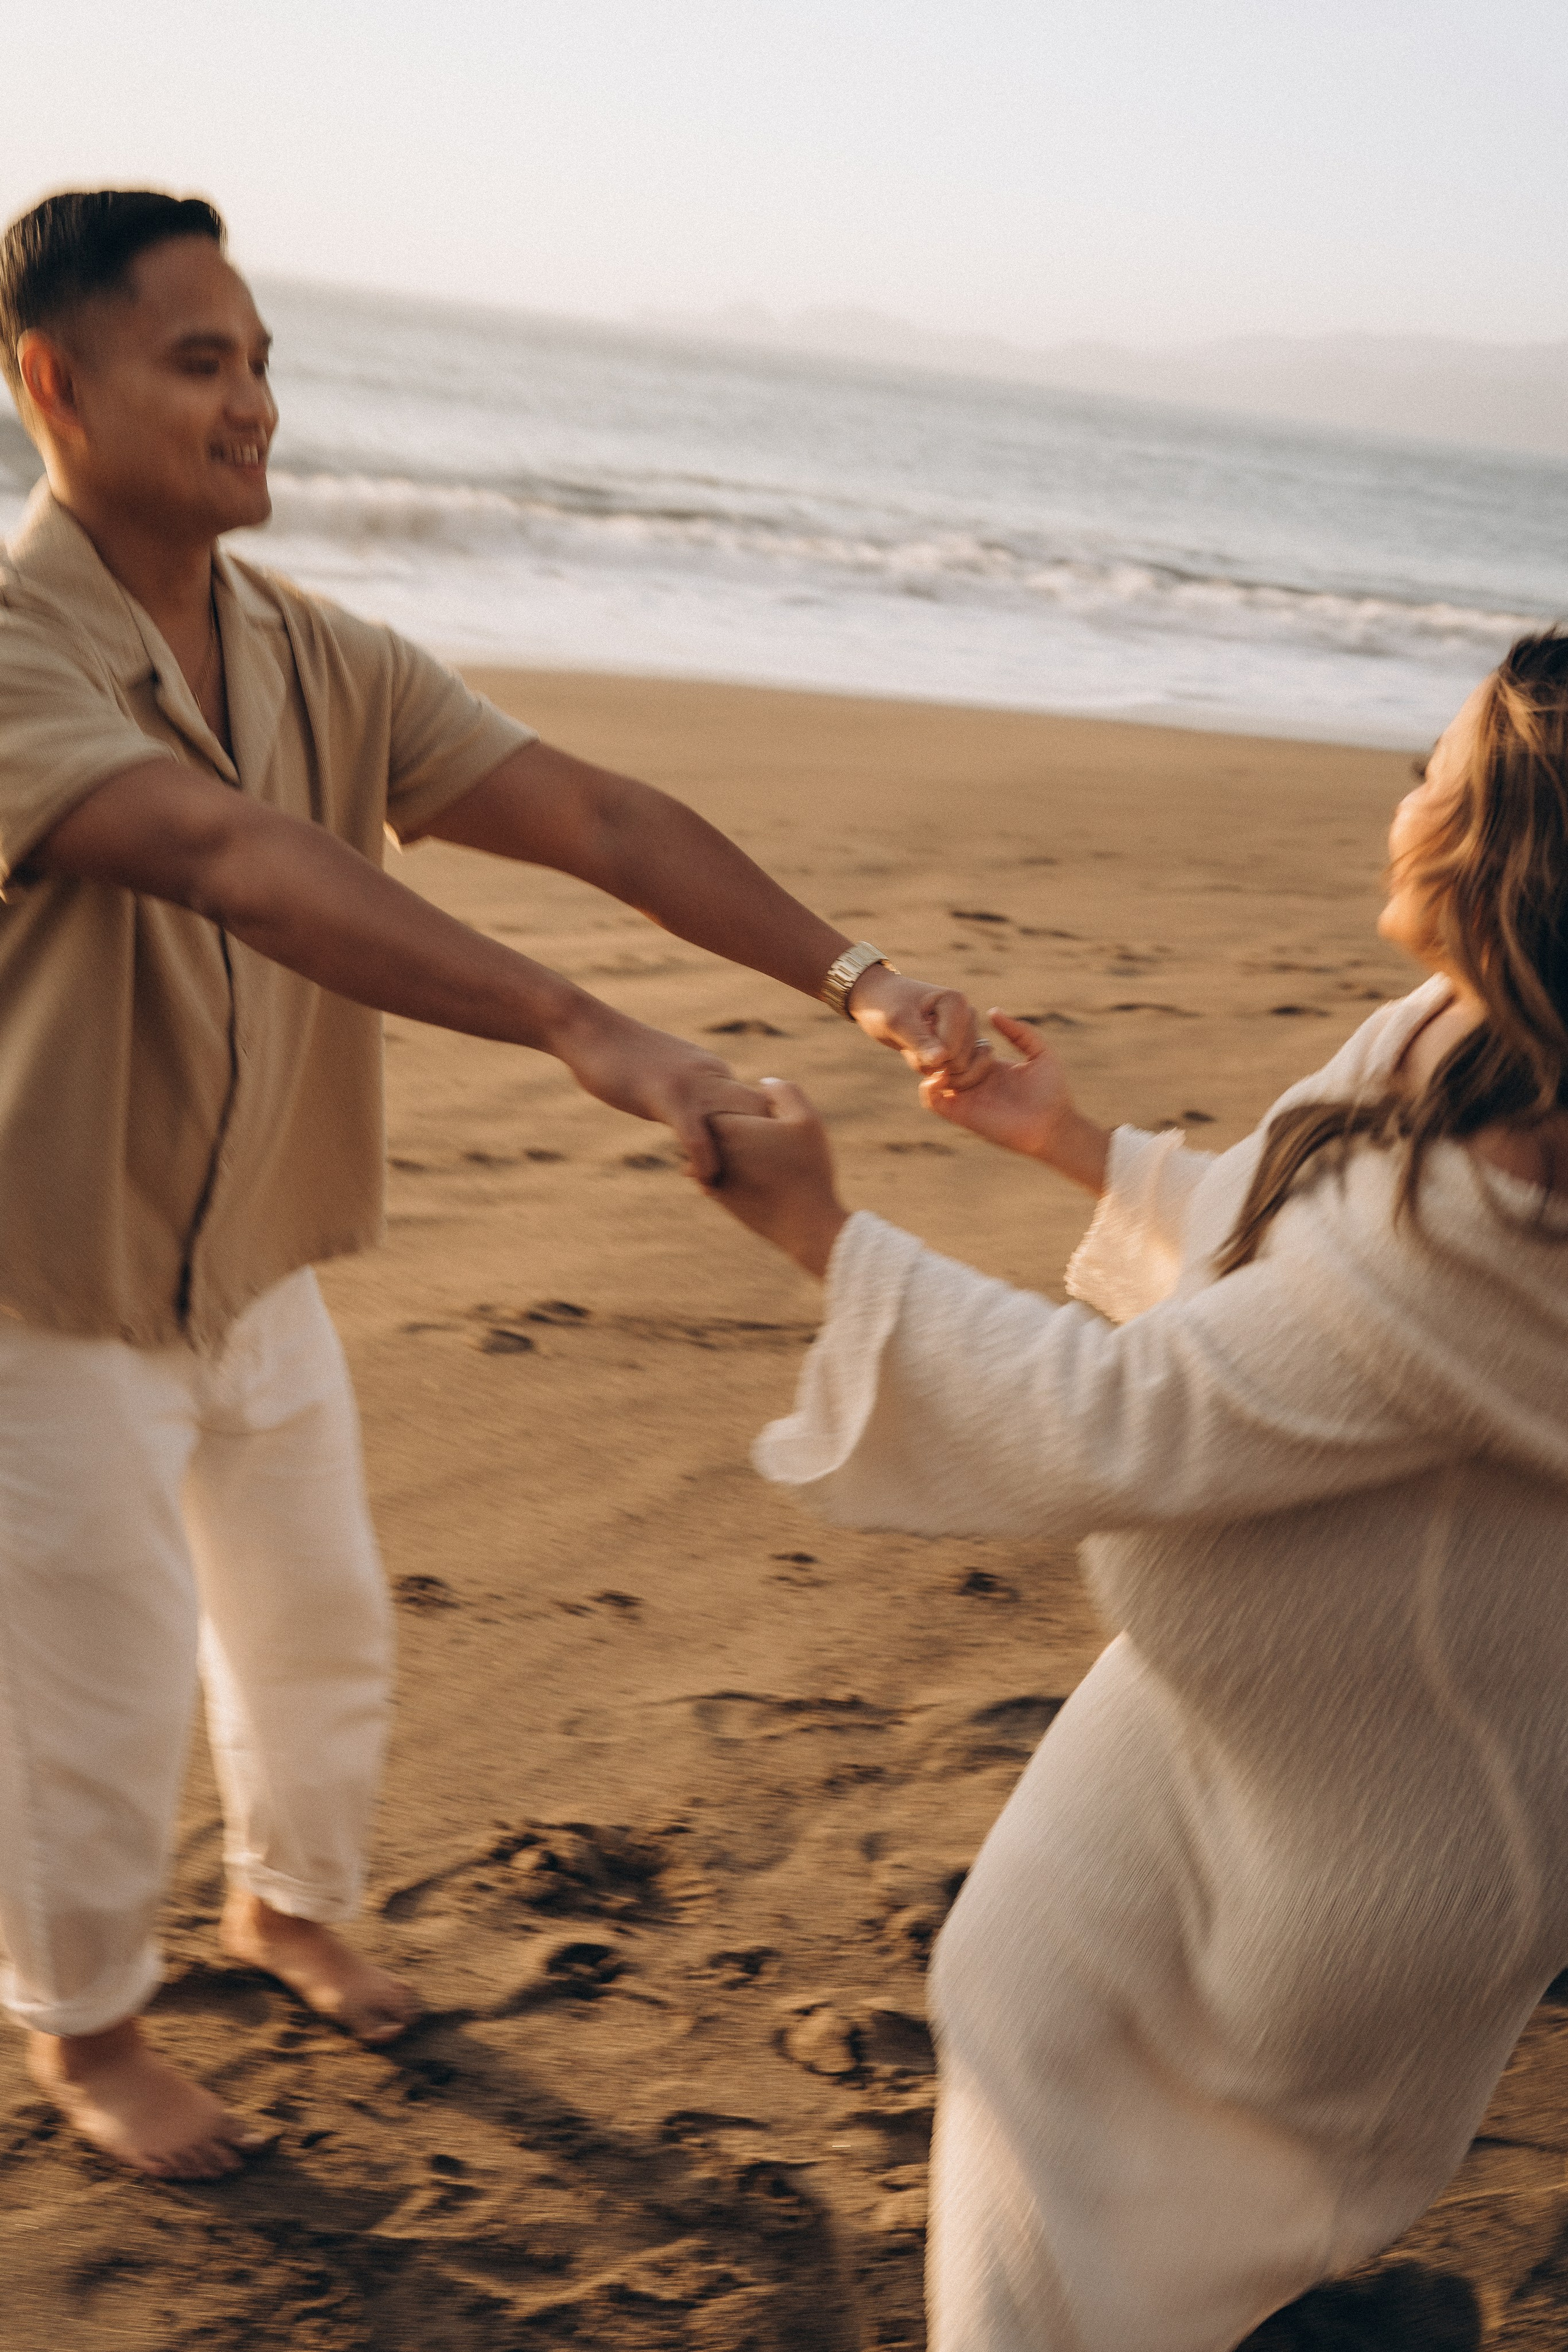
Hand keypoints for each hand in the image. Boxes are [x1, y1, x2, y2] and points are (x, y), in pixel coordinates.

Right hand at [552, 1001, 766, 1183]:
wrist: (589, 1028)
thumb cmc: (621, 1055)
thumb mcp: (667, 1075)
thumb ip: (688, 1095)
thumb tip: (697, 1120)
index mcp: (716, 1072)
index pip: (758, 1107)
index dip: (756, 1141)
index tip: (737, 1165)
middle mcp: (714, 1076)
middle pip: (762, 1116)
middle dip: (759, 1153)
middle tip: (737, 1181)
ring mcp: (693, 1085)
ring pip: (739, 1126)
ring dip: (737, 1163)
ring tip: (719, 1185)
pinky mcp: (668, 1096)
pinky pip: (699, 1138)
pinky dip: (705, 1164)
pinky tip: (696, 1176)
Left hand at [706, 1081, 847, 1275]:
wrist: (804, 1224)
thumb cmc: (807, 1169)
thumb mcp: (806, 1120)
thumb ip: (785, 1092)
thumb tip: (764, 1082)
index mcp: (728, 1129)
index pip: (712, 1105)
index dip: (729, 1102)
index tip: (747, 1106)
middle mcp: (713, 1154)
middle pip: (706, 1130)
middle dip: (722, 1126)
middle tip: (747, 1124)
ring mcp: (714, 1180)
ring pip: (709, 1156)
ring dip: (723, 1151)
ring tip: (753, 1148)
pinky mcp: (722, 1201)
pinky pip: (716, 1178)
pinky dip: (730, 1172)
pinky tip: (756, 1171)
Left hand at [846, 964, 989, 1088]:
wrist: (877, 1000)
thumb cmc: (883, 1006)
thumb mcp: (896, 1022)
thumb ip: (919, 1041)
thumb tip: (941, 1060)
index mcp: (956, 1003)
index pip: (951, 1050)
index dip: (926, 1055)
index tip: (908, 1034)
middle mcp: (968, 1015)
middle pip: (959, 1062)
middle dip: (930, 1062)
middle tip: (909, 1040)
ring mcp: (966, 1030)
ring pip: (957, 1069)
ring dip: (929, 1065)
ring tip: (913, 1043)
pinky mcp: (960, 1042)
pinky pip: (953, 1069)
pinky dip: (931, 1066)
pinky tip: (918, 1049)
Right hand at [920, 1009, 1108, 1190]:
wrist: (1053, 1126)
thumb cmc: (1052, 1091)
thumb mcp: (1040, 1052)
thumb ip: (1019, 1031)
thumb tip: (992, 1011)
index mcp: (988, 1064)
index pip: (960, 1043)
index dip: (957, 1032)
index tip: (959, 1025)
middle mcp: (973, 1079)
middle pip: (943, 1056)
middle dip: (943, 1045)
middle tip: (948, 1040)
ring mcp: (965, 1097)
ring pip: (933, 1074)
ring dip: (937, 1063)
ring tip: (948, 1057)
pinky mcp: (961, 1114)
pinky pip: (931, 1100)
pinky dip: (929, 1086)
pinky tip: (945, 1074)